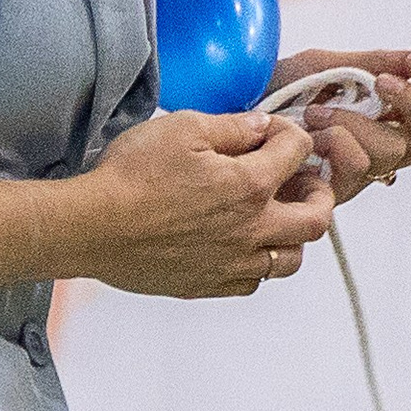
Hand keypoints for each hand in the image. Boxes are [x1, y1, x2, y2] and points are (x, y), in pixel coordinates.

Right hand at [72, 108, 331, 295]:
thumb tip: (261, 126)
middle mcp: (252, 230)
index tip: (273, 132)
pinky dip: (258, 263)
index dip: (291, 133)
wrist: (92, 227)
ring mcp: (233, 263)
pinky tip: (240, 245)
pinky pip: (253, 282)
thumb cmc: (131, 175)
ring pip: (291, 260)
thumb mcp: (183, 128)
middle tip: (303, 182)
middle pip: (316, 220)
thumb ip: (232, 126)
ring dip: (292, 236)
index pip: (299, 151)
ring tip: (274, 218)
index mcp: (250, 185)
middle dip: (318, 194)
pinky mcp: (210, 285)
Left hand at [272, 47, 410, 203]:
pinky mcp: (334, 193)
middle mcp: (380, 148)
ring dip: (356, 119)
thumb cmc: (274, 94)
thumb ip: (374, 62)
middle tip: (382, 83)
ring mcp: (359, 173)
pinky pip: (358, 165)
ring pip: (392, 150)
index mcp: (386, 117)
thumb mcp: (323, 66)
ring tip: (316, 108)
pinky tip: (307, 131)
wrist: (228, 118)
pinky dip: (336, 139)